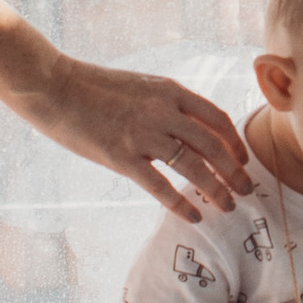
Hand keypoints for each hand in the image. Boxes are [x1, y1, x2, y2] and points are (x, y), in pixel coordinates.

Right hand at [24, 61, 250, 218]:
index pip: (217, 118)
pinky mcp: (121, 156)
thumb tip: (190, 126)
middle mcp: (162, 112)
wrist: (54, 85)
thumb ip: (166, 103)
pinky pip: (160, 186)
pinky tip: (195, 216)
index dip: (234, 142)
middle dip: (235, 172)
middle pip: (213, 146)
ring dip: (216, 190)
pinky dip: (182, 204)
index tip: (242, 160)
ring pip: (193, 167)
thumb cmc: (94, 87)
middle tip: (248, 191)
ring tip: (228, 207)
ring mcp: (142, 134)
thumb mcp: (141, 86)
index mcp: (170, 91)